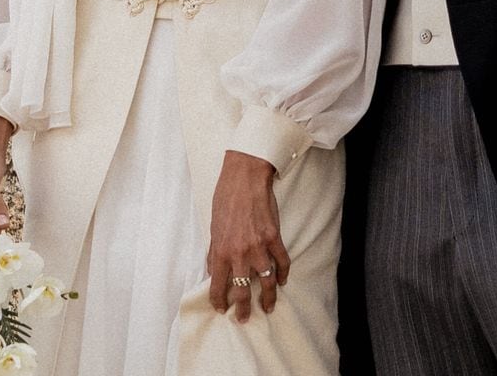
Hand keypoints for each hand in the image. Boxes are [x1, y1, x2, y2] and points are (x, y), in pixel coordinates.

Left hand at [206, 150, 290, 322]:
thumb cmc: (225, 199)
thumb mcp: (213, 227)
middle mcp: (239, 252)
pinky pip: (282, 262)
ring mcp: (258, 246)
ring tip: (268, 307)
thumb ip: (214, 251)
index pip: (218, 285)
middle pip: (243, 290)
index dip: (219, 300)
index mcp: (220, 250)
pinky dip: (283, 274)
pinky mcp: (274, 237)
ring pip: (266, 281)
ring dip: (267, 298)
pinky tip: (282, 282)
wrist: (245, 178)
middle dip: (243, 308)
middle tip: (243, 318)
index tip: (221, 309)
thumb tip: (213, 270)